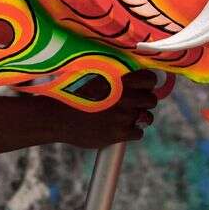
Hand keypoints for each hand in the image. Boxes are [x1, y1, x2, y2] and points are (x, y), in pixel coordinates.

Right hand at [49, 69, 169, 148]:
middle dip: (144, 102)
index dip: (148, 83)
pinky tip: (120, 129)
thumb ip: (113, 76)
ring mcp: (124, 116)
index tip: (142, 87)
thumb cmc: (72, 94)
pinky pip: (138, 132)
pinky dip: (132, 132)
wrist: (57, 117)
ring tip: (127, 118)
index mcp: (120, 79)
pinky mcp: (120, 133)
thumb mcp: (93, 76)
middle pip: (151, 100)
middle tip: (133, 104)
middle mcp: (125, 97)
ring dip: (140, 117)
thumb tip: (130, 76)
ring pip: (147, 117)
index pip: (150, 79)